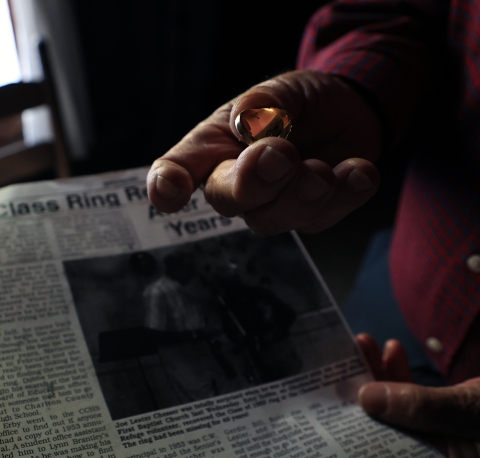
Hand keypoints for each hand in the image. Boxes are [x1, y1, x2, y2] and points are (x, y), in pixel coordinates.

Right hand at [147, 70, 381, 233]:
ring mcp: (275, 205)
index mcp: (214, 150)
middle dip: (252, 182)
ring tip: (323, 168)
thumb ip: (263, 103)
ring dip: (301, 193)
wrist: (345, 111)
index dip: (168, 185)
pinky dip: (345, 194)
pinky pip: (325, 217)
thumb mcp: (280, 90)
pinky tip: (360, 170)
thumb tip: (248, 125)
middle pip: (228, 201)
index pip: (178, 170)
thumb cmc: (297, 103)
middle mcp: (237, 184)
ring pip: (275, 218)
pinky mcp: (314, 214)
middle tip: (279, 153)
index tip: (171, 190)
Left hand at [356, 333, 479, 456]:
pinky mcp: (441, 417)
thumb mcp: (467, 412)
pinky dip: (402, 371)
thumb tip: (367, 397)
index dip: (356, 425)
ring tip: (363, 341)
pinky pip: (413, 395)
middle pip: (383, 425)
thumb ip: (421, 408)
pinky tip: (393, 348)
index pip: (381, 448)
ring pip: (395, 405)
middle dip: (363, 389)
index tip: (338, 393)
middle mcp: (427, 452)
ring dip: (379, 371)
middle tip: (344, 358)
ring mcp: (434, 436)